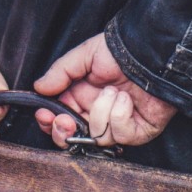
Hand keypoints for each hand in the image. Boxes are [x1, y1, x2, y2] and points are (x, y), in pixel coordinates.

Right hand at [32, 33, 176, 147]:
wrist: (152, 53)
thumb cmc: (121, 51)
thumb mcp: (85, 56)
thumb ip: (60, 73)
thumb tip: (38, 88)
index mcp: (81, 98)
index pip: (59, 121)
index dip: (50, 123)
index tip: (45, 114)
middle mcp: (98, 114)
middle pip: (73, 140)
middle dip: (65, 132)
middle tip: (65, 120)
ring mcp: (117, 126)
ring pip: (96, 137)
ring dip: (101, 112)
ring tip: (112, 92)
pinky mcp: (137, 132)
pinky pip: (119, 134)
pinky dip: (120, 115)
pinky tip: (126, 100)